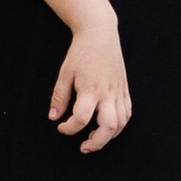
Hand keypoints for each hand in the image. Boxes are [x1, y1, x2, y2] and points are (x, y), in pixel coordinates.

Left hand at [50, 17, 129, 152]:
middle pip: (109, 126)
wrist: (100, 34)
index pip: (82, 118)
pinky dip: (119, 125)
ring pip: (121, 123)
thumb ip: (59, 97)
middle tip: (84, 146)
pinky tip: (107, 126)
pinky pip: (127, 113)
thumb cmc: (81, 52)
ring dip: (109, 136)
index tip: (61, 126)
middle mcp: (108, 93)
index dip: (69, 128)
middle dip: (97, 142)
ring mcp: (119, 92)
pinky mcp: (124, 89)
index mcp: (91, 88)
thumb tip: (53, 117)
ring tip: (94, 138)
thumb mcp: (65, 73)